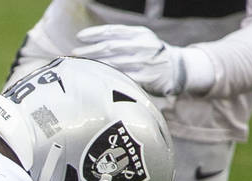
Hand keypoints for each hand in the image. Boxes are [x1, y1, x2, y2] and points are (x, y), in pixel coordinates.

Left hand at [73, 24, 187, 95]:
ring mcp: (144, 62)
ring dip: (96, 64)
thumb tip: (95, 40)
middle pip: (110, 47)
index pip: (112, 31)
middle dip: (90, 50)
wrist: (176, 68)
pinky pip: (124, 77)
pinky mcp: (146, 78)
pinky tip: (98, 76)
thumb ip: (123, 37)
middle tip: (76, 52)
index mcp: (139, 33)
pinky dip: (109, 76)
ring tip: (83, 64)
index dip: (94, 34)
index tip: (79, 37)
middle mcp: (142, 46)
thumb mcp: (141, 38)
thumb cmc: (152, 52)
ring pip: (114, 63)